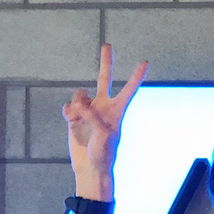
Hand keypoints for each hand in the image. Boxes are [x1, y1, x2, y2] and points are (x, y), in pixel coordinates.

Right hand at [63, 43, 147, 190]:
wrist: (90, 168)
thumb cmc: (103, 155)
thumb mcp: (103, 135)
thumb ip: (93, 116)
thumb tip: (80, 102)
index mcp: (116, 112)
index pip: (128, 91)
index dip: (136, 77)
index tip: (145, 62)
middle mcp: (103, 108)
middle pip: (104, 79)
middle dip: (106, 63)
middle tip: (107, 45)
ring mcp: (89, 111)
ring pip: (81, 94)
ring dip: (78, 102)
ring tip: (78, 116)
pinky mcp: (75, 117)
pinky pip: (70, 106)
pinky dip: (69, 111)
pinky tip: (71, 120)